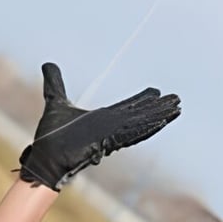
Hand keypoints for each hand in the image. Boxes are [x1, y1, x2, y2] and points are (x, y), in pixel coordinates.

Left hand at [19, 63, 181, 190]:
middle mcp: (109, 128)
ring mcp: (110, 135)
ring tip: (176, 108)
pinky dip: (147, 127)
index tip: (156, 92)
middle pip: (139, 115)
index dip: (142, 100)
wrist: (45, 156)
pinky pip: (131, 134)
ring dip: (159, 116)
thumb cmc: (51, 136)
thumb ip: (54, 84)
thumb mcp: (55, 102)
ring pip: (140, 123)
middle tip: (177, 101)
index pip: (127, 108)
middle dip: (158, 108)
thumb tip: (48, 65)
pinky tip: (161, 121)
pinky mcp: (108, 142)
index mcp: (102, 120)